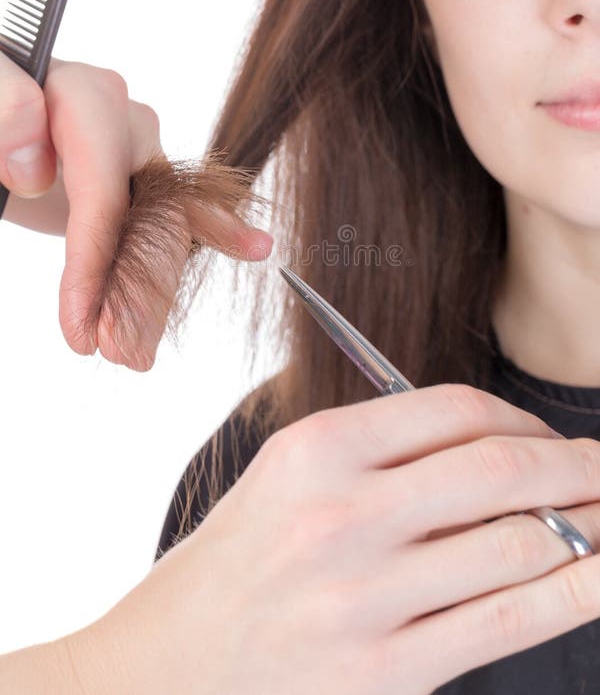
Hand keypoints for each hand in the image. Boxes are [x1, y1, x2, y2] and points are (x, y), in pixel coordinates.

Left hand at [0, 53, 272, 369]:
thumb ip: (2, 103)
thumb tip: (34, 172)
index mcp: (85, 97)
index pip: (104, 190)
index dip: (95, 260)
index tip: (77, 322)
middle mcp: (124, 120)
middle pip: (146, 216)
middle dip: (133, 292)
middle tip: (112, 353)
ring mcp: (134, 150)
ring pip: (162, 230)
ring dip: (152, 297)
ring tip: (135, 353)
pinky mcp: (134, 179)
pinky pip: (173, 215)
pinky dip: (205, 240)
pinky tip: (255, 247)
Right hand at [70, 384, 599, 693]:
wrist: (171, 664)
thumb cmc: (241, 559)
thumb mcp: (290, 476)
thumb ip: (385, 453)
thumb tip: (500, 450)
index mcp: (316, 450)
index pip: (453, 410)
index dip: (524, 420)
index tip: (550, 436)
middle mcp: (342, 515)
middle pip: (498, 471)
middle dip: (578, 464)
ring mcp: (366, 598)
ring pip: (518, 546)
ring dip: (588, 525)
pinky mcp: (387, 672)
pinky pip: (508, 621)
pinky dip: (575, 592)